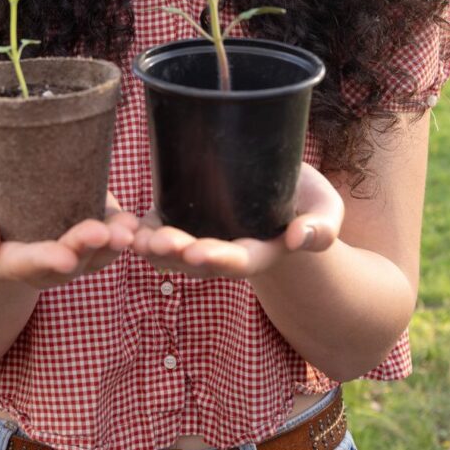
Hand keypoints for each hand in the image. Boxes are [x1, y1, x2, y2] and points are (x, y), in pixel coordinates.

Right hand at [0, 157, 137, 288]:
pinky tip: (134, 223)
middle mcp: (42, 260)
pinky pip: (110, 238)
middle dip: (85, 249)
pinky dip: (123, 233)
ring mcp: (70, 247)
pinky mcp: (92, 226)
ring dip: (112, 246)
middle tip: (102, 234)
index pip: (24, 264)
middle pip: (66, 263)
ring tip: (127, 230)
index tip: (64, 258)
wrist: (1, 183)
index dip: (44, 260)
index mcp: (5, 258)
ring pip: (95, 256)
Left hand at [132, 163, 343, 279]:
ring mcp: (202, 236)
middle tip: (158, 243)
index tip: (198, 252)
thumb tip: (299, 238)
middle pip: (197, 261)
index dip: (218, 259)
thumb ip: (321, 228)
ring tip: (135, 237)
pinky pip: (157, 230)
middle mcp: (226, 252)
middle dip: (177, 254)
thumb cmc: (309, 200)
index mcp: (261, 252)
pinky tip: (122, 226)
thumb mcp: (326, 210)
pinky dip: (140, 231)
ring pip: (171, 251)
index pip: (238, 261)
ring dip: (151, 247)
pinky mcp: (184, 218)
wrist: (286, 188)